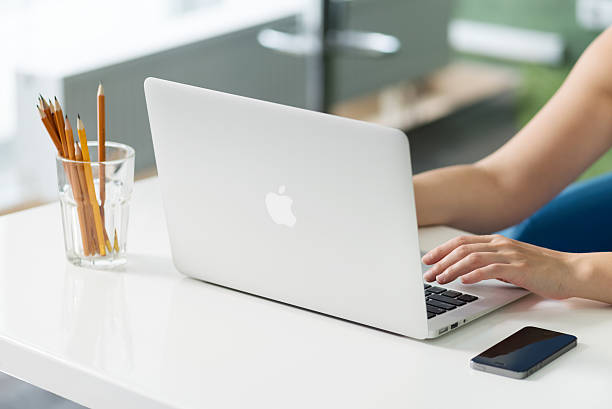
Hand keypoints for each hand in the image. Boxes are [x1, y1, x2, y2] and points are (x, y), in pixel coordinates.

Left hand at [422, 234, 575, 299]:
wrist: (570, 271)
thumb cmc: (541, 269)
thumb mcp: (509, 262)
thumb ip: (489, 263)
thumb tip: (465, 272)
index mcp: (496, 242)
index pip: (461, 242)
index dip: (441, 250)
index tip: (426, 260)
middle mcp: (500, 245)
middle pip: (462, 248)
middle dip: (441, 261)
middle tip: (427, 274)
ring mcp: (509, 255)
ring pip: (472, 257)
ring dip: (452, 269)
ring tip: (440, 278)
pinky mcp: (518, 268)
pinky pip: (491, 269)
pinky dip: (474, 274)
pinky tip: (463, 281)